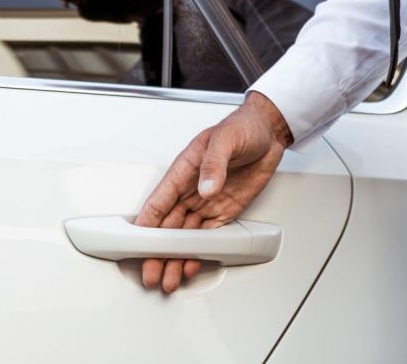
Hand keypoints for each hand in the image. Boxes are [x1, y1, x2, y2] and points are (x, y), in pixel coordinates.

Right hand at [135, 91, 291, 292]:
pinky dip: (199, 252)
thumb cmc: (243, 127)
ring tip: (168, 278)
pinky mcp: (225, 211)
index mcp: (184, 170)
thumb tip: (206, 188)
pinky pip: (208, 235)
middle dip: (158, 252)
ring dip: (176, 257)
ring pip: (186, 236)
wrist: (270, 133)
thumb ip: (214, 164)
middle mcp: (192, 189)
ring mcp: (208, 202)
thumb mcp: (225, 139)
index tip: (136, 245)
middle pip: (168, 226)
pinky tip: (191, 265)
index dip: (146, 224)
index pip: (159, 201)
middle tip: (151, 273)